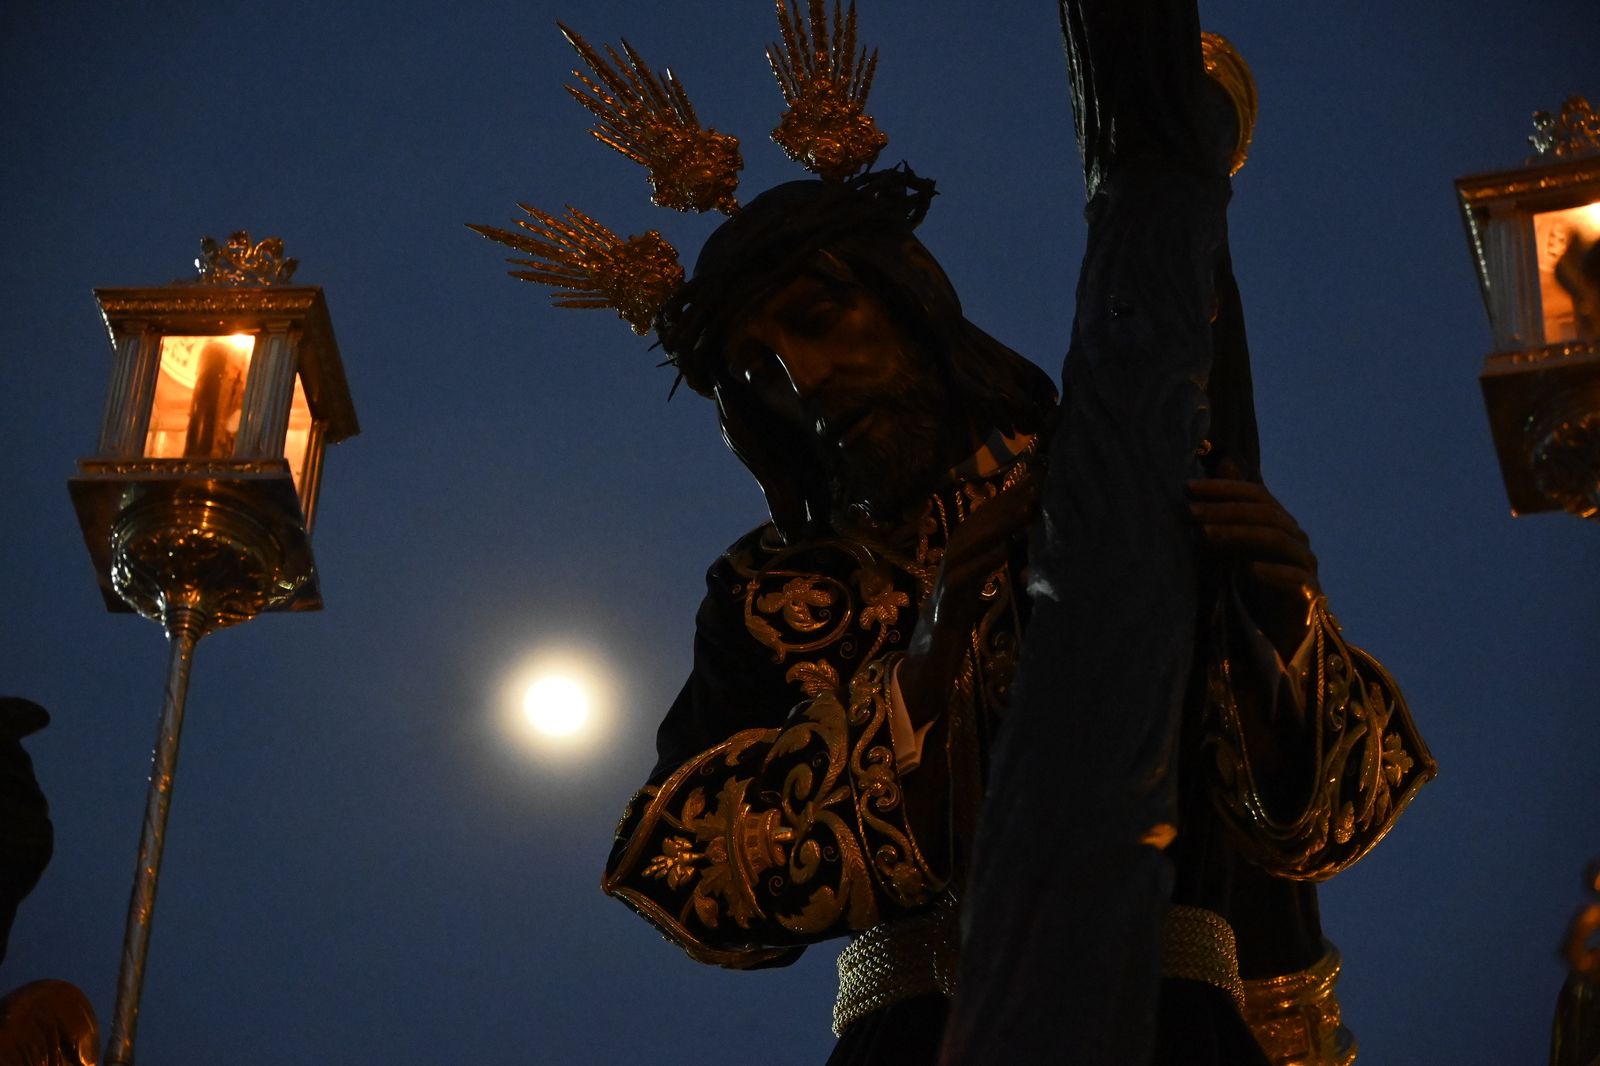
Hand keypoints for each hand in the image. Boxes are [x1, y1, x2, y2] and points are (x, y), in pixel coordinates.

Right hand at [898, 476, 1039, 727]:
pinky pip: (958, 585)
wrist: (921, 677)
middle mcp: (947, 575)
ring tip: (1022, 509)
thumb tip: (1005, 551)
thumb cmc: (947, 640)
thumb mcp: (971, 601)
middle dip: (1001, 506)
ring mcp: (942, 593)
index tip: (1032, 486)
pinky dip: (980, 566)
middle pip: (971, 531)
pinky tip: (1001, 553)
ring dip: (994, 528)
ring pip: (963, 550)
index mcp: (957, 571)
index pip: (978, 531)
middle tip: (1033, 485)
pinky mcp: (942, 616)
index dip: (1002, 507)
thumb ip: (983, 577)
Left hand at [1186, 470, 1319, 658]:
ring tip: (1204, 535)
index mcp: (1279, 523)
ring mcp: (1305, 565)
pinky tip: (1248, 569)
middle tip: (1189, 511)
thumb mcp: (1235, 544)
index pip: (1256, 494)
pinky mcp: (1310, 595)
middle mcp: (1295, 538)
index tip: (1187, 488)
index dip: (1223, 488)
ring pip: (1276, 539)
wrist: (1279, 633)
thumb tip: (1221, 459)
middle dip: (1224, 509)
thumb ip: (1231, 506)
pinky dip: (1273, 572)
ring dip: (1238, 534)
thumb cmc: (1253, 585)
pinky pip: (1296, 578)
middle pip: (1264, 513)